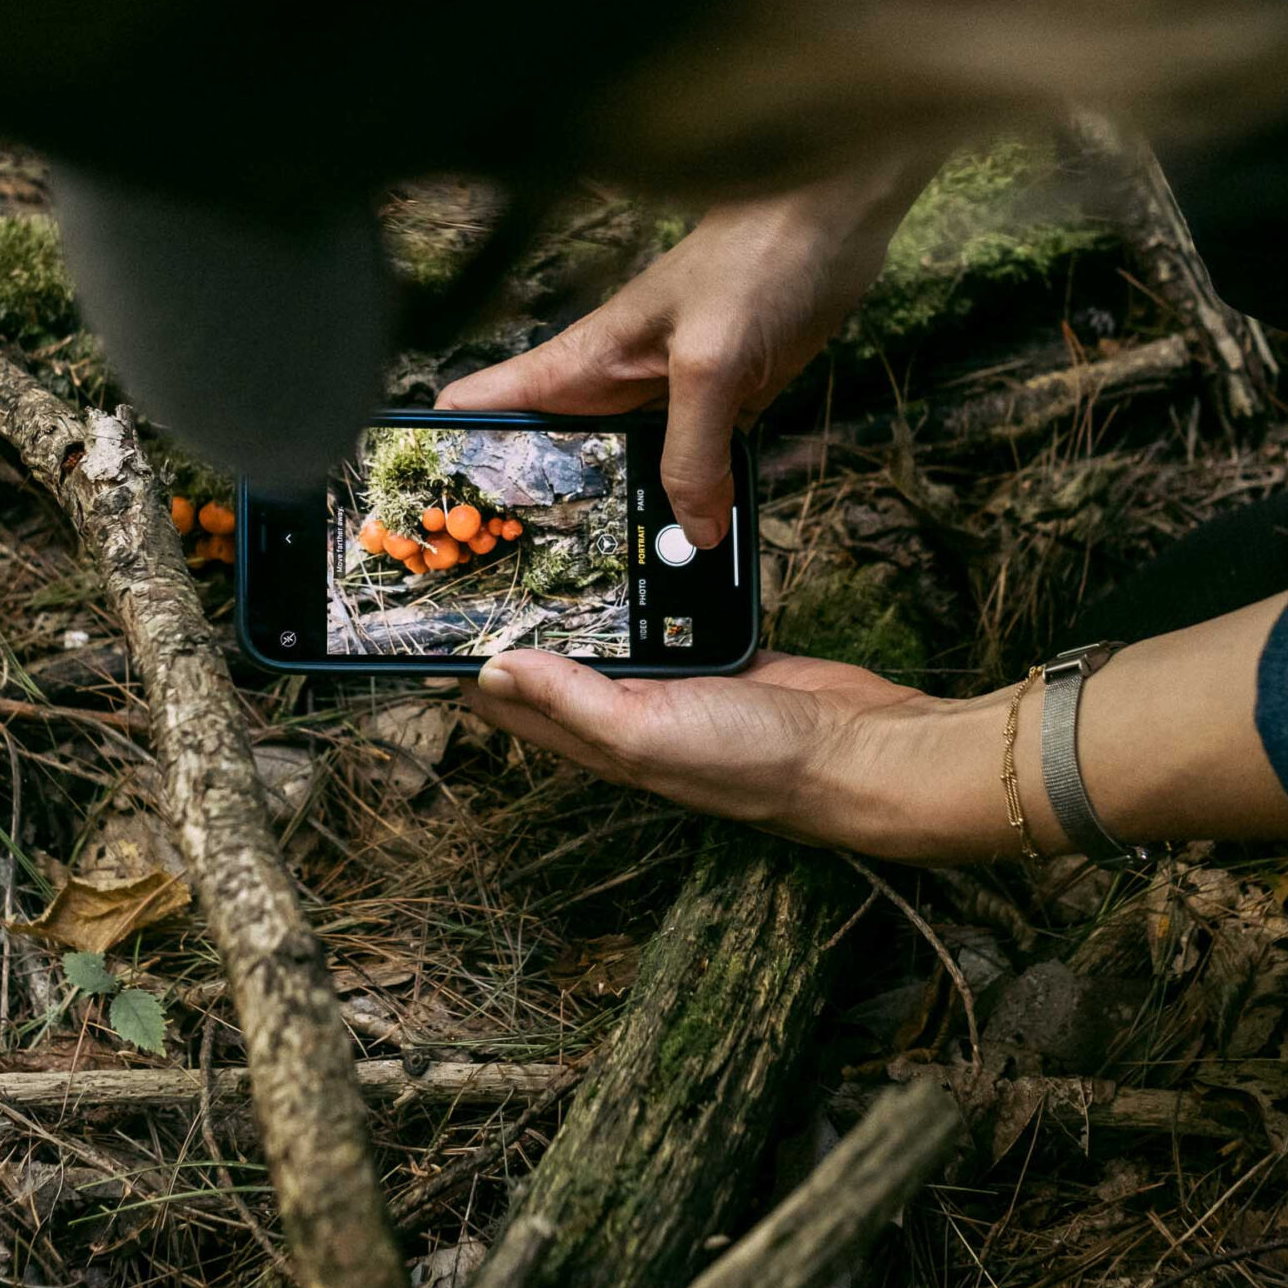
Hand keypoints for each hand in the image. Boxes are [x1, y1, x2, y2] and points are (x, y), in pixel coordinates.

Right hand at [438, 157, 932, 547]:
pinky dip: (697, 502)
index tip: (440, 508)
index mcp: (582, 362)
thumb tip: (692, 532)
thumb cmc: (754, 257)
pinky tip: (703, 542)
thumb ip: (692, 452)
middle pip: (556, 454)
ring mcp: (666, 397)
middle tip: (540, 575)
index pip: (483, 402)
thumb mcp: (708, 363)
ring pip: (630, 469)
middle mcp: (612, 384)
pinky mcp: (719, 405)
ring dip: (632, 513)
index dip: (451, 450)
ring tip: (626, 579)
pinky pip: (696, 467)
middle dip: (546, 510)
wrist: (832, 217)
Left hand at [461, 595, 1287, 864]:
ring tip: (535, 528)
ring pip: (605, 628)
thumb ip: (574, 700)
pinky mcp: (715, 650)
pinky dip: (640, 583)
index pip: (508, 697)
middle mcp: (626, 712)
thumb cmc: (759, 760)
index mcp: (598, 739)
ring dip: (575, 590)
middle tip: (474, 542)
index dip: (461, 660)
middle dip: (509, 611)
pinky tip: (627, 541)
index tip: (421, 610)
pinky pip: (661, 612)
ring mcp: (672, 679)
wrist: (866, 749)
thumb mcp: (650, 733)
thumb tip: (491, 667)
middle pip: (549, 656)